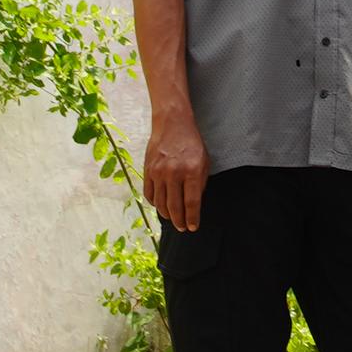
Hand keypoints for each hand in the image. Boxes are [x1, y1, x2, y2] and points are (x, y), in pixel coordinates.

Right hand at [143, 113, 210, 234]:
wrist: (172, 124)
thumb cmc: (192, 143)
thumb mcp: (203, 162)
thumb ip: (200, 183)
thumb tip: (193, 205)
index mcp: (191, 171)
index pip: (192, 203)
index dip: (192, 218)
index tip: (193, 227)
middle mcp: (174, 173)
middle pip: (175, 207)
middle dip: (179, 221)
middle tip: (182, 228)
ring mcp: (158, 172)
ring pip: (161, 203)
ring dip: (167, 215)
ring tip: (173, 219)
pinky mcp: (148, 170)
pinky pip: (149, 194)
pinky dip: (155, 204)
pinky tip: (161, 206)